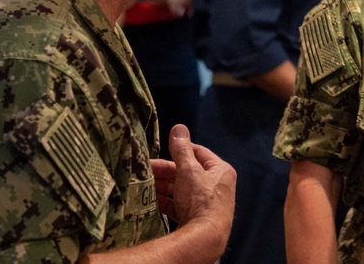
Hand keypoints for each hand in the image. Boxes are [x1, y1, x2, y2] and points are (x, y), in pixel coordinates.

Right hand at [155, 124, 235, 240]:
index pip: (199, 153)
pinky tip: (150, 200)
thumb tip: (178, 127)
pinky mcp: (195, 218)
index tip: (163, 148)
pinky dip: (165, 201)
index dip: (181, 149)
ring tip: (143, 184)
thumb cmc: (200, 199)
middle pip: (187, 172)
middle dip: (165, 171)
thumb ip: (182, 149)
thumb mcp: (189, 170)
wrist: (204, 237)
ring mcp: (205, 203)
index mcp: (220, 170)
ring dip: (163, 186)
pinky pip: (178, 205)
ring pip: (181, 189)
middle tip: (144, 170)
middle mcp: (216, 186)